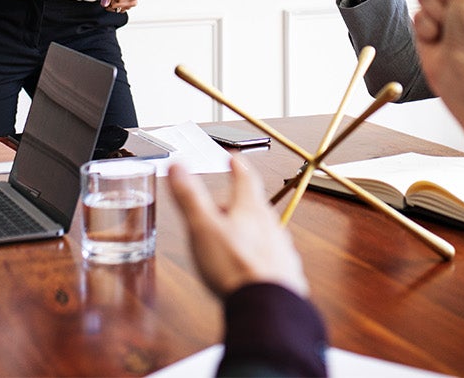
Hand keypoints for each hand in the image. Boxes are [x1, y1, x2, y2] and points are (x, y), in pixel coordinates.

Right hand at [168, 157, 308, 298]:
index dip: (238, 167)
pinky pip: (270, 258)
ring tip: (234, 239)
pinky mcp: (285, 274)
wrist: (268, 306)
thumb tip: (178, 167)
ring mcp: (281, 250)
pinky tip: (250, 268)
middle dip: (239, 204)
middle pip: (255, 208)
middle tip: (224, 205)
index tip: (235, 159)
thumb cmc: (236, 267)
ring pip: (264, 233)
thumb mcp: (203, 228)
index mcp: (251, 210)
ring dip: (249, 232)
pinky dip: (258, 257)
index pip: (246, 180)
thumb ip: (190, 197)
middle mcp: (271, 226)